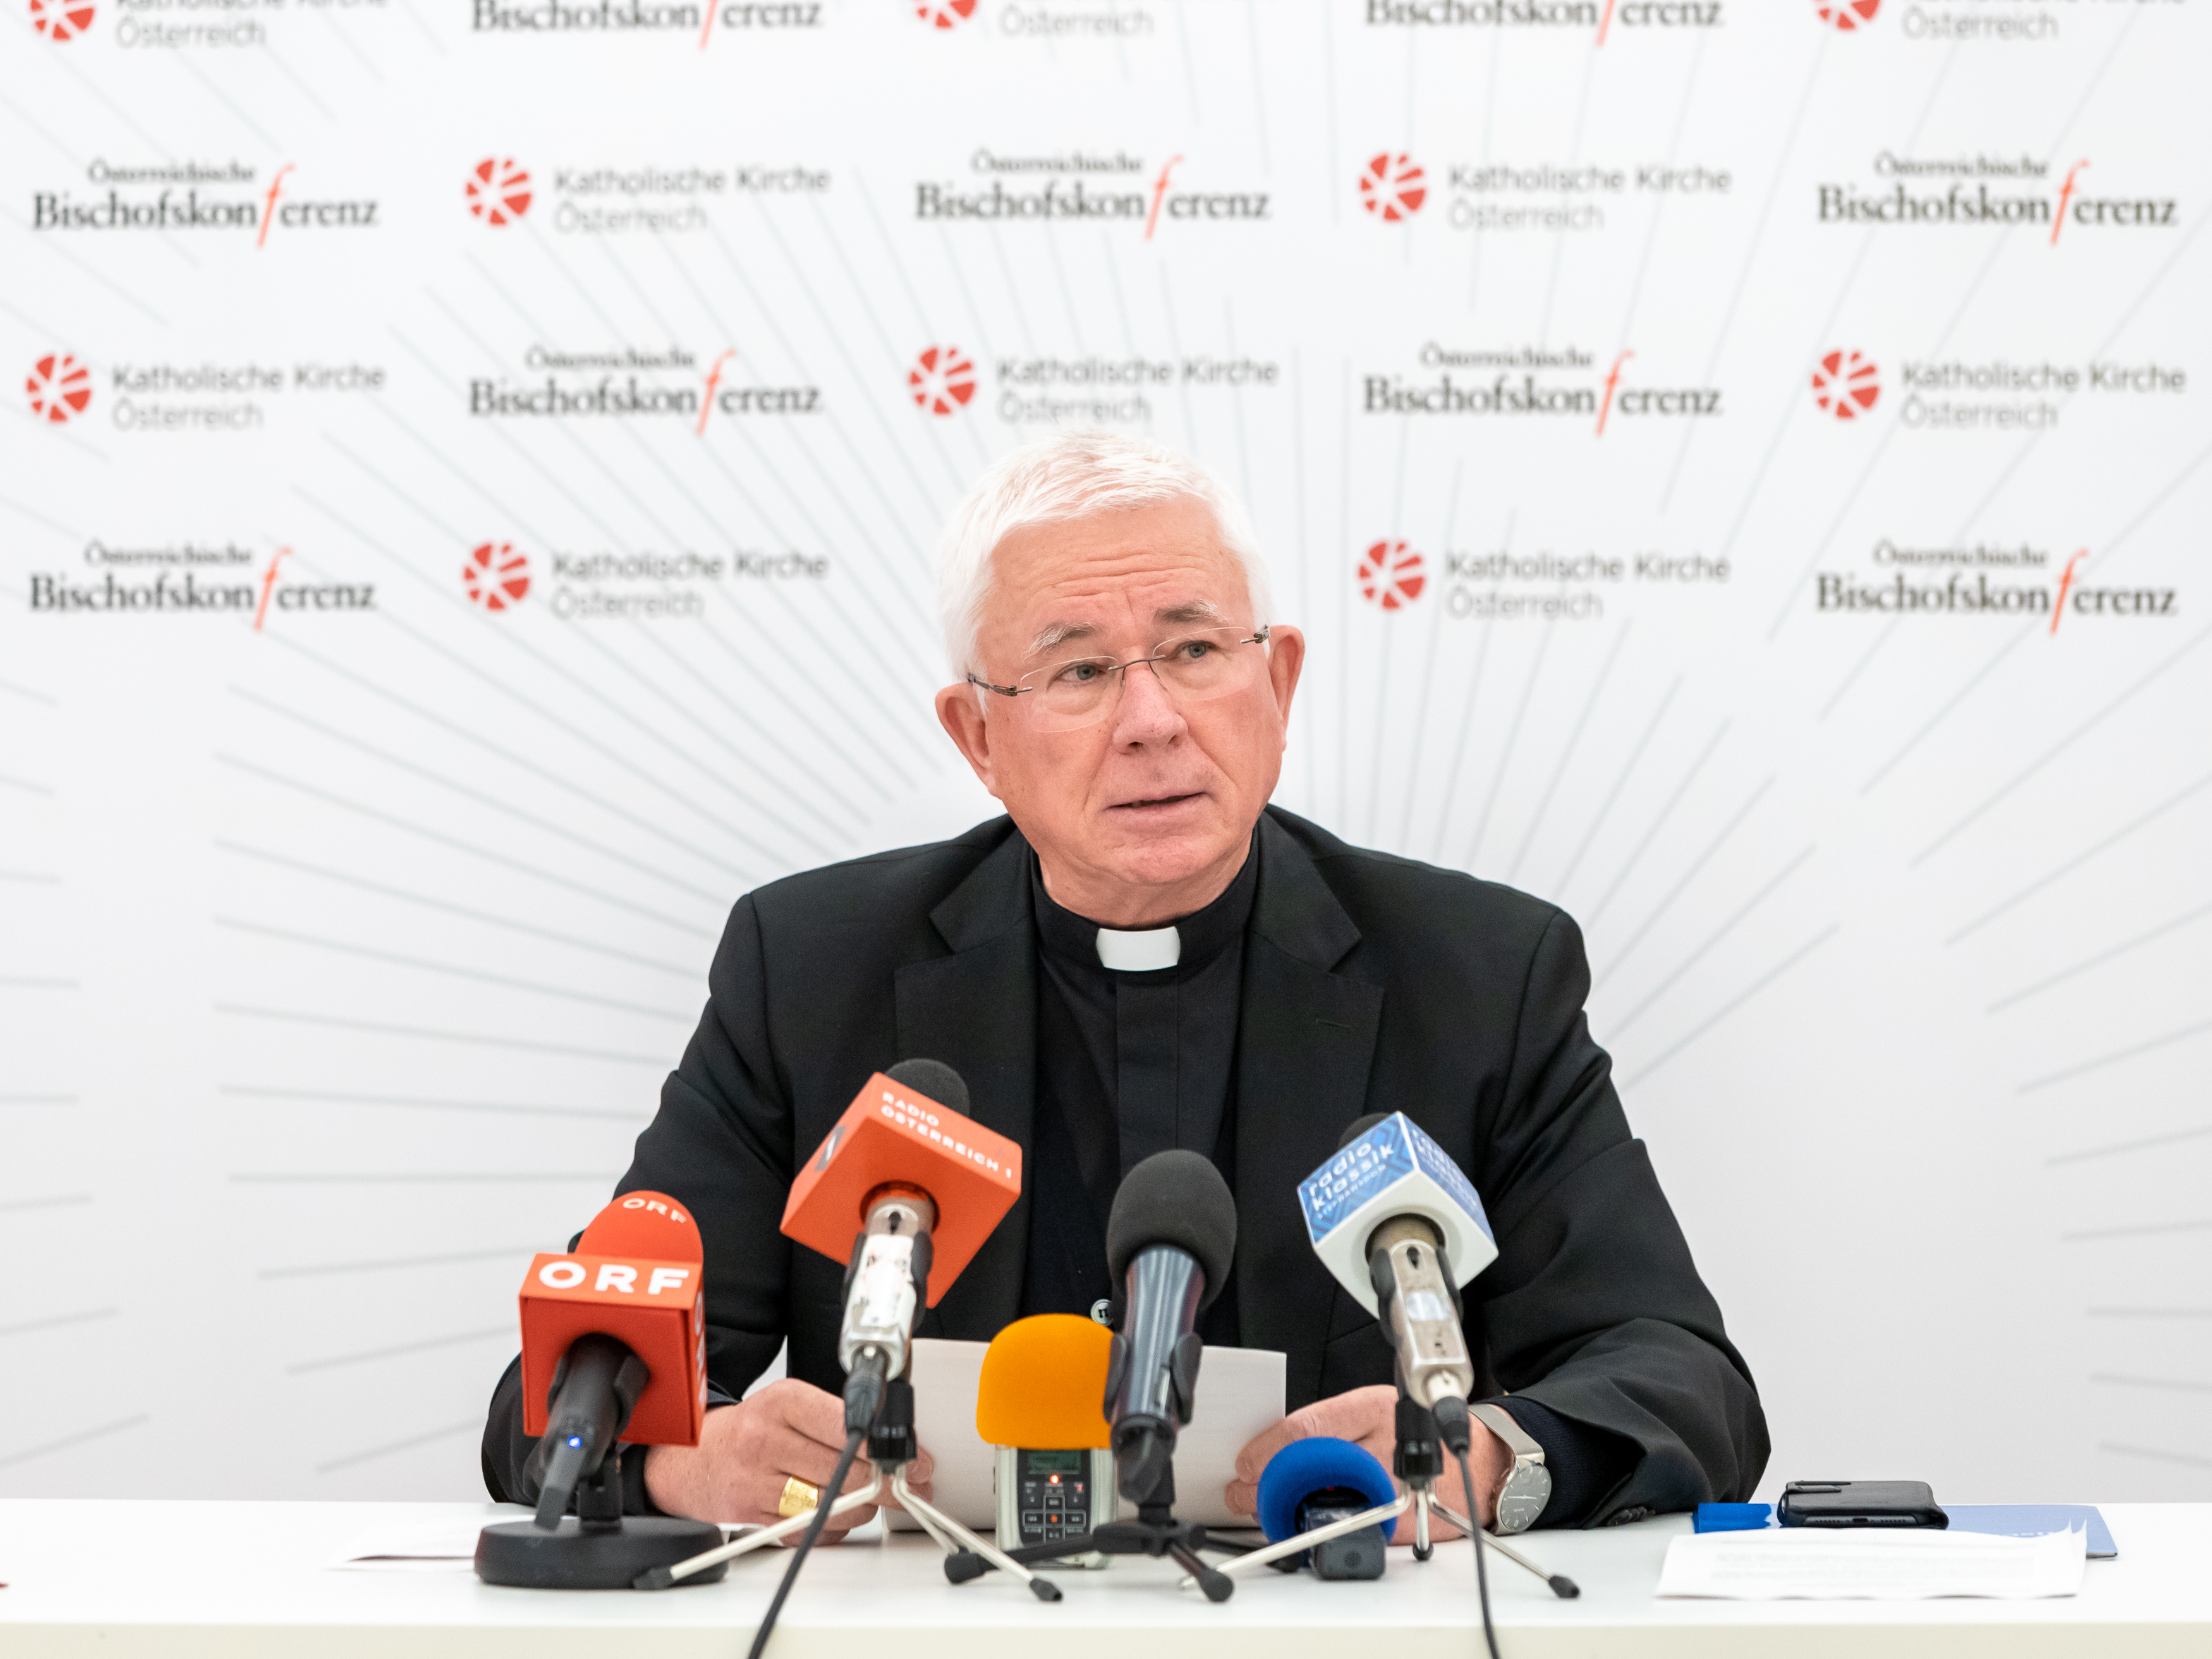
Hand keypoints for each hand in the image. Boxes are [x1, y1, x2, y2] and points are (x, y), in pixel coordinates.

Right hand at [642, 1378, 933, 1539]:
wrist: (688, 1455)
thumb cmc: (750, 1429)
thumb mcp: (790, 1406)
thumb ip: (837, 1421)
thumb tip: (894, 1447)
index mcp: (785, 1401)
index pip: (849, 1426)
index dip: (888, 1449)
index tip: (915, 1461)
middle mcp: (768, 1437)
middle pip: (845, 1470)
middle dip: (885, 1484)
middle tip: (905, 1488)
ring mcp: (756, 1478)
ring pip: (831, 1505)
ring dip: (860, 1508)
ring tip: (866, 1499)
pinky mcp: (750, 1513)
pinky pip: (808, 1529)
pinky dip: (830, 1527)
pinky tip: (831, 1513)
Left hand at [1225, 1385, 1511, 1544]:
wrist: (1474, 1463)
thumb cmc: (1418, 1434)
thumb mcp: (1373, 1409)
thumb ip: (1330, 1425)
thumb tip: (1275, 1448)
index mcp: (1370, 1409)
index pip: (1305, 1428)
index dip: (1266, 1449)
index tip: (1243, 1462)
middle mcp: (1380, 1446)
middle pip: (1307, 1470)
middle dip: (1263, 1486)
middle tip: (1240, 1494)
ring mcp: (1390, 1487)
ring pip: (1320, 1504)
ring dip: (1282, 1512)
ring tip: (1261, 1510)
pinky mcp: (1399, 1522)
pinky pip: (1347, 1530)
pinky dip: (1316, 1532)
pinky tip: (1298, 1528)